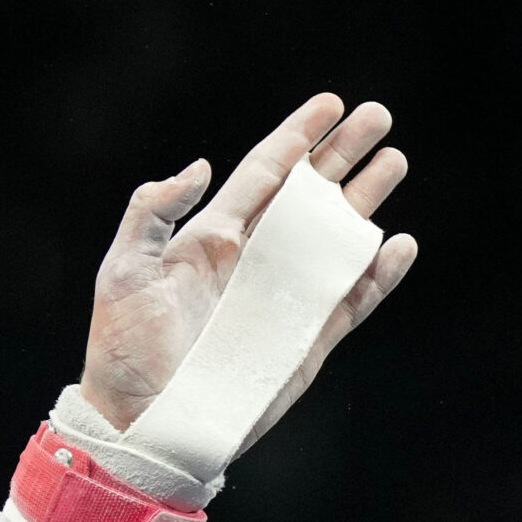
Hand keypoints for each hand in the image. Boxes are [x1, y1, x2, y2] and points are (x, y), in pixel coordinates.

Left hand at [80, 93, 418, 447]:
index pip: (263, 174)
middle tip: (378, 116)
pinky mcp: (306, 338)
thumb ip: (152, 212)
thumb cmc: (123, 348)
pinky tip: (398, 244)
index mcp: (211, 238)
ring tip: (394, 161)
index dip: (297, 137)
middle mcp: (253, 260)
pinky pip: (351, 298)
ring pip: (337, 238)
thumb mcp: (123, 271)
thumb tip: (202, 166)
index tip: (330, 104)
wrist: (143, 418)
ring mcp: (283, 296)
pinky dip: (378, 274)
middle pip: (309, 195)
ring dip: (366, 200)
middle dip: (343, 154)